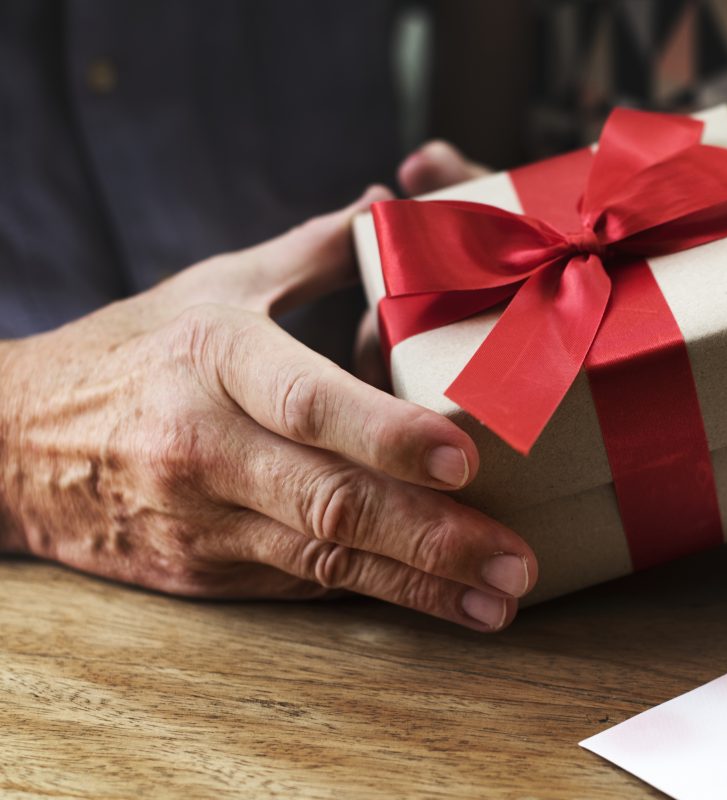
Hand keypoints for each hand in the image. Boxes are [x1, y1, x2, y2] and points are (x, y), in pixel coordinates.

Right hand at [0, 187, 536, 630]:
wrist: (11, 444)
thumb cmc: (130, 353)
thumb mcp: (210, 286)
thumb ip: (309, 252)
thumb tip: (390, 206)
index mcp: (215, 361)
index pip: (307, 403)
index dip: (387, 435)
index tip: (466, 459)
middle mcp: (205, 448)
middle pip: (329, 502)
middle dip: (432, 538)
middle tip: (516, 560)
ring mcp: (201, 521)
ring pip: (322, 562)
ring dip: (419, 588)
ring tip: (498, 602)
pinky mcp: (200, 573)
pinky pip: (297, 585)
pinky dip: (370, 592)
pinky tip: (436, 603)